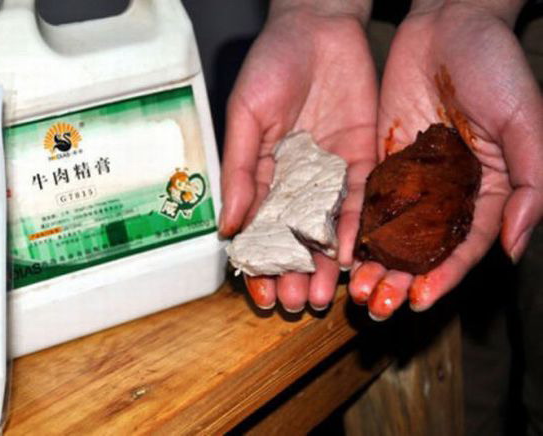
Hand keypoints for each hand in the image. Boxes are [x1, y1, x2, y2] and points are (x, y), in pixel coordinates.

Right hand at [220, 1, 377, 311]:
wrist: (320, 27)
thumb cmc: (272, 65)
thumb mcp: (247, 116)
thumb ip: (239, 169)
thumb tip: (228, 223)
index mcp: (263, 175)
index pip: (260, 229)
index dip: (259, 263)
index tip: (260, 293)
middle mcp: (297, 182)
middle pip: (296, 238)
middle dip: (295, 272)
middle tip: (295, 302)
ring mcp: (331, 174)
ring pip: (328, 229)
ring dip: (325, 264)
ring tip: (322, 295)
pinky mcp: (363, 159)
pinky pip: (360, 201)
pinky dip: (355, 230)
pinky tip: (349, 257)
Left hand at [349, 1, 542, 319]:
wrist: (447, 25)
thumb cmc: (496, 67)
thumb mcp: (525, 122)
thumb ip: (530, 184)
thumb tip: (515, 246)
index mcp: (490, 192)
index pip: (465, 248)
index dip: (444, 277)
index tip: (419, 300)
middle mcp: (450, 195)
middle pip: (424, 251)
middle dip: (402, 281)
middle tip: (377, 306)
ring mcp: (414, 182)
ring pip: (393, 235)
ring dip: (375, 265)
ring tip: (354, 291)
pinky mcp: (382, 164)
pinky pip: (368, 203)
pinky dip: (355, 230)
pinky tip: (338, 252)